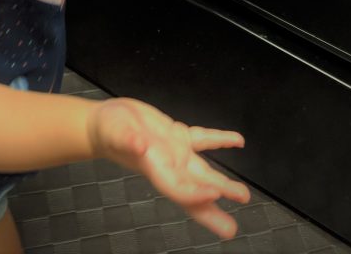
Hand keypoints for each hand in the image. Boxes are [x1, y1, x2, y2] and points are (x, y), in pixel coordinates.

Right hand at [88, 98, 249, 238]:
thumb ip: (126, 140)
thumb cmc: (108, 130)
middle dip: (213, 209)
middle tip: (231, 228)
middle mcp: (168, 164)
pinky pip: (203, 140)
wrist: (107, 122)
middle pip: (195, 191)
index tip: (214, 194)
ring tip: (242, 196)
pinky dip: (220, 140)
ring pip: (203, 171)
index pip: (178, 187)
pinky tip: (235, 141)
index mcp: (154, 167)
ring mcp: (175, 152)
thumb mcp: (115, 132)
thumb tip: (139, 145)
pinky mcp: (177, 136)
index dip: (195, 193)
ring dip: (222, 182)